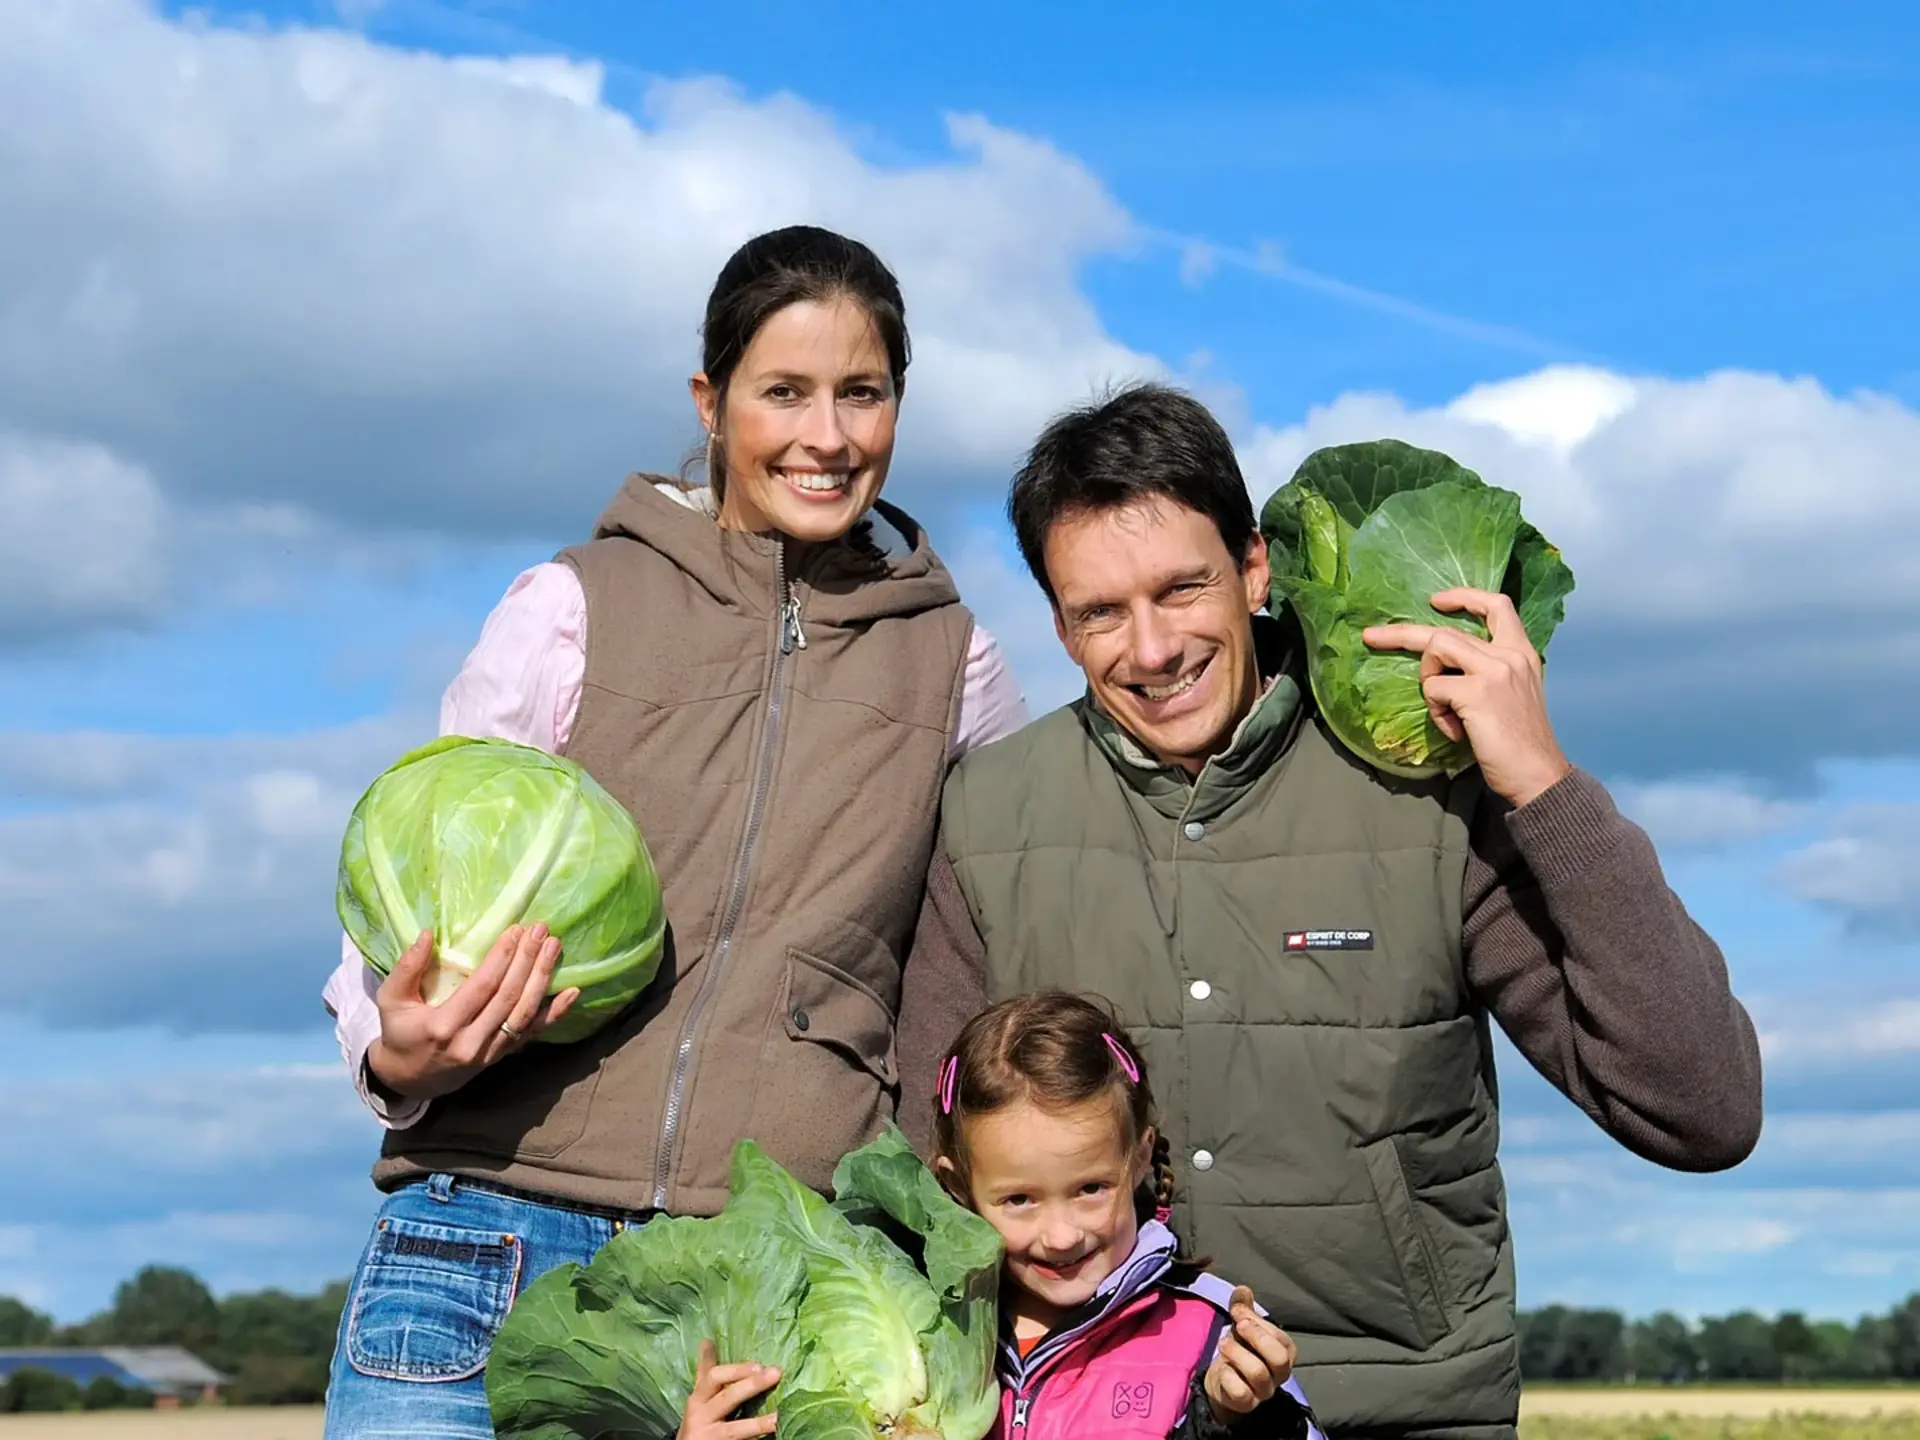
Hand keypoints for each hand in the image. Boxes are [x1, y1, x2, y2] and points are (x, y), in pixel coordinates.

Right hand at [366, 923, 579, 1100]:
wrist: (409, 1080)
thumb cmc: (399, 1033)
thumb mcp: (391, 1000)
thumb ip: (407, 968)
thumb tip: (428, 934)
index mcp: (443, 1026)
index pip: (482, 987)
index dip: (502, 958)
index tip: (516, 931)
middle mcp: (471, 1042)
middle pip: (508, 997)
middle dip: (528, 960)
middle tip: (541, 931)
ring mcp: (489, 1052)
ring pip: (524, 1013)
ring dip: (542, 978)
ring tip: (554, 947)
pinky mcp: (501, 1056)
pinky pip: (531, 1033)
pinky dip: (554, 1013)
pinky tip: (572, 993)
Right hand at [680, 1338, 779, 1438]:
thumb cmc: (699, 1420)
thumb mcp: (700, 1397)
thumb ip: (706, 1371)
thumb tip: (707, 1340)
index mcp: (698, 1398)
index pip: (713, 1377)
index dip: (735, 1369)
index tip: (757, 1363)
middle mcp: (701, 1416)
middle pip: (727, 1398)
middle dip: (751, 1385)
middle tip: (775, 1373)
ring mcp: (709, 1436)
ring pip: (735, 1429)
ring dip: (759, 1423)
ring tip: (779, 1417)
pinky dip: (757, 1438)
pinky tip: (775, 1431)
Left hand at [1204, 1286, 1297, 1419]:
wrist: (1224, 1383)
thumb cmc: (1241, 1351)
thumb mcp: (1243, 1327)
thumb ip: (1244, 1308)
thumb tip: (1242, 1288)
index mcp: (1284, 1353)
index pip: (1282, 1339)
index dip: (1259, 1322)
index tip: (1238, 1312)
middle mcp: (1279, 1374)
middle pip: (1278, 1358)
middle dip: (1257, 1337)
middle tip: (1238, 1326)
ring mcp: (1264, 1391)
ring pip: (1258, 1373)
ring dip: (1236, 1352)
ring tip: (1222, 1343)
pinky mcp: (1246, 1403)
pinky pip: (1241, 1391)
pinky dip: (1228, 1376)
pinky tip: (1222, 1368)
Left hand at [1362, 587, 1572, 806]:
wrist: (1538, 776)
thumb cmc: (1520, 744)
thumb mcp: (1514, 694)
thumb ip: (1489, 672)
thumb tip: (1445, 668)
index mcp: (1522, 653)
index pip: (1497, 605)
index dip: (1464, 597)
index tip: (1437, 601)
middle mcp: (1509, 655)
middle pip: (1446, 630)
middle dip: (1402, 633)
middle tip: (1372, 636)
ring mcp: (1494, 671)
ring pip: (1436, 648)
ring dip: (1427, 678)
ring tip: (1443, 708)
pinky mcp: (1477, 692)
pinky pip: (1433, 688)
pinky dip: (1436, 711)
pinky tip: (1456, 730)